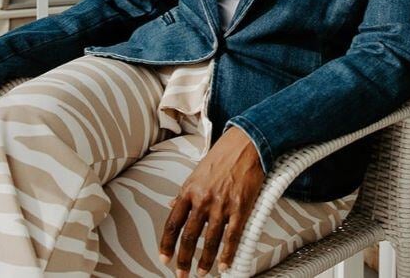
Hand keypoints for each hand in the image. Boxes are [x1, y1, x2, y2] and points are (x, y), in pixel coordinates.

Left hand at [158, 126, 265, 276]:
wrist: (245, 144)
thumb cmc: (222, 156)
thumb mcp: (196, 172)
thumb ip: (185, 191)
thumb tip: (172, 204)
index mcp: (189, 190)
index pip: (172, 222)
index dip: (167, 243)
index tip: (164, 258)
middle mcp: (203, 199)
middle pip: (189, 236)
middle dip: (183, 258)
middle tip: (181, 273)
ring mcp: (222, 205)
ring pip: (210, 240)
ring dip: (205, 261)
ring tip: (201, 272)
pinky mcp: (240, 208)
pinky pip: (232, 237)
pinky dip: (227, 254)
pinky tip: (223, 265)